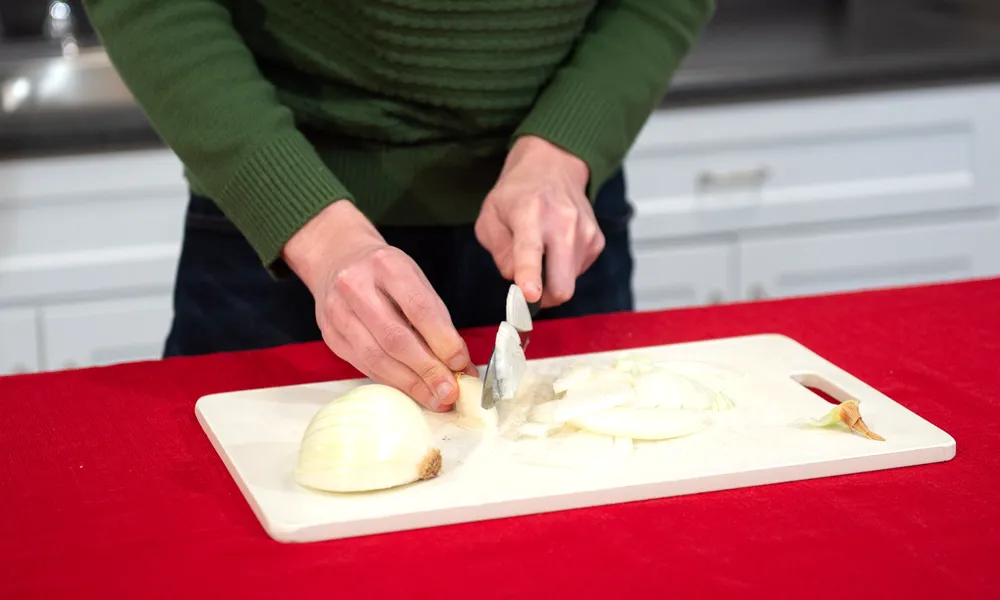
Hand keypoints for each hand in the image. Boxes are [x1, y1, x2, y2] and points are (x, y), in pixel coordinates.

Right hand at [283, 200, 476, 411]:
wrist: (338, 260)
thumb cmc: (384, 273)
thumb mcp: (414, 279)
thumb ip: (436, 318)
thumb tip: (459, 362)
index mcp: (387, 265)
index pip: (419, 308)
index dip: (442, 340)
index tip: (460, 362)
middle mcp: (356, 286)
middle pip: (395, 338)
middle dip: (427, 370)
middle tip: (450, 392)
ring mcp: (338, 311)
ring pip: (376, 357)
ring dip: (410, 383)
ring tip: (434, 398)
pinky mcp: (330, 334)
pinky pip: (363, 365)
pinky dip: (391, 381)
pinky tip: (411, 390)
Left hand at [475, 135, 603, 307]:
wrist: (553, 166)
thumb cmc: (516, 195)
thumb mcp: (490, 219)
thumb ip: (499, 255)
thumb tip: (518, 281)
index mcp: (529, 214)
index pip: (530, 251)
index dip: (530, 277)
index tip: (530, 295)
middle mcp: (562, 222)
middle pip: (562, 284)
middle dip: (543, 299)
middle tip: (528, 291)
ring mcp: (585, 232)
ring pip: (568, 283)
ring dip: (551, 280)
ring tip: (541, 252)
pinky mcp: (596, 241)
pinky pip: (577, 273)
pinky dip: (563, 269)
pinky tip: (555, 247)